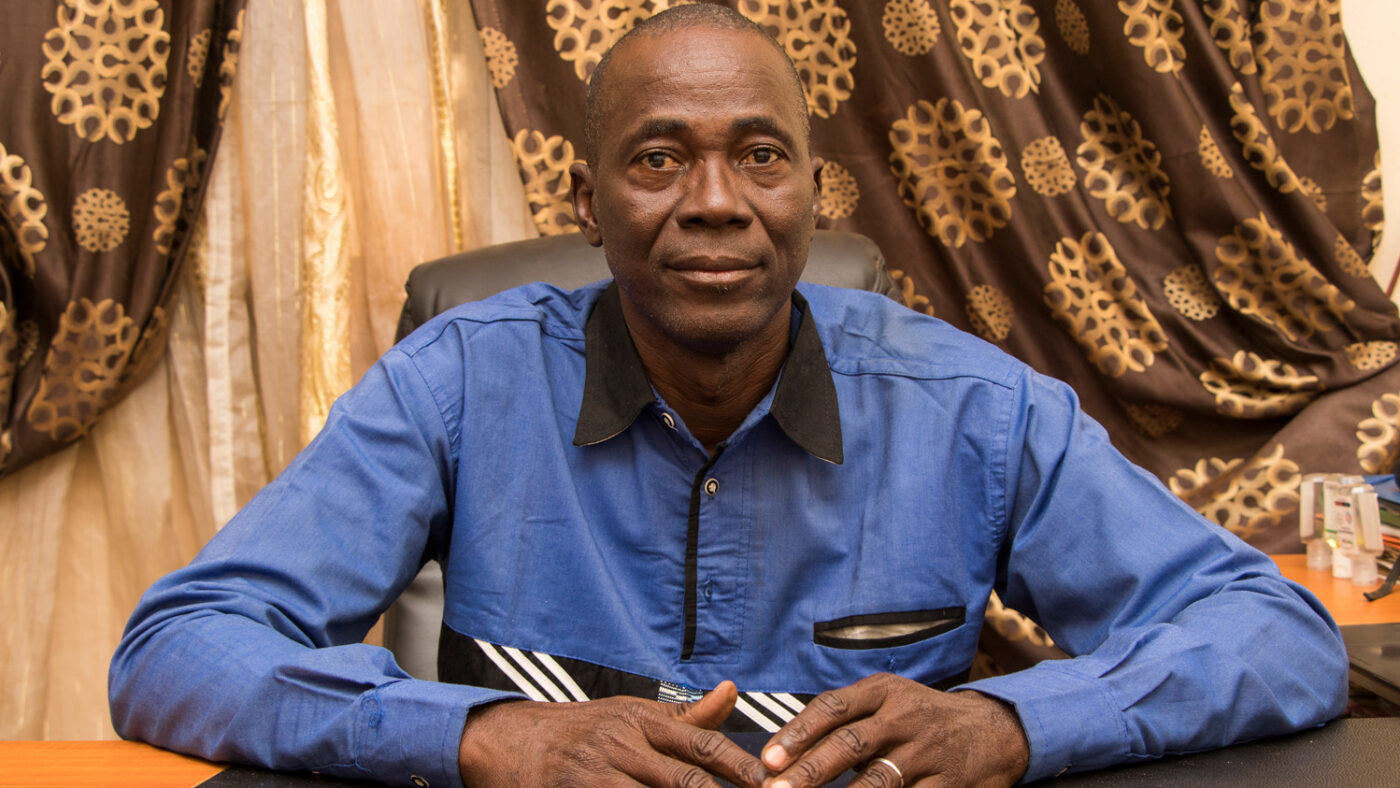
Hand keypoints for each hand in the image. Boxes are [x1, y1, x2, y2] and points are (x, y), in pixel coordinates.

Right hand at [458, 680, 767, 786]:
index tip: (771, 784)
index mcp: (640, 719)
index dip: (740, 766)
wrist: (510, 741)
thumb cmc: (582, 730)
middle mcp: (621, 743)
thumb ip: (684, 716)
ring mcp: (595, 774)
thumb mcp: (631, 715)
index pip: (702, 743)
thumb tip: (732, 692)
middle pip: (685, 781)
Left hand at [759, 673, 1027, 786]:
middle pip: (849, 744)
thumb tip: (785, 749)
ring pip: (877, 780)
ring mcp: (927, 752)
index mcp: (883, 692)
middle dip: (809, 771)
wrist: (992, 730)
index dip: (798, 733)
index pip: (832, 707)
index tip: (768, 758)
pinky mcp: (947, 784)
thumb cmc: (922, 717)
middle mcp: (904, 718)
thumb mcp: (888, 701)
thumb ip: (845, 719)